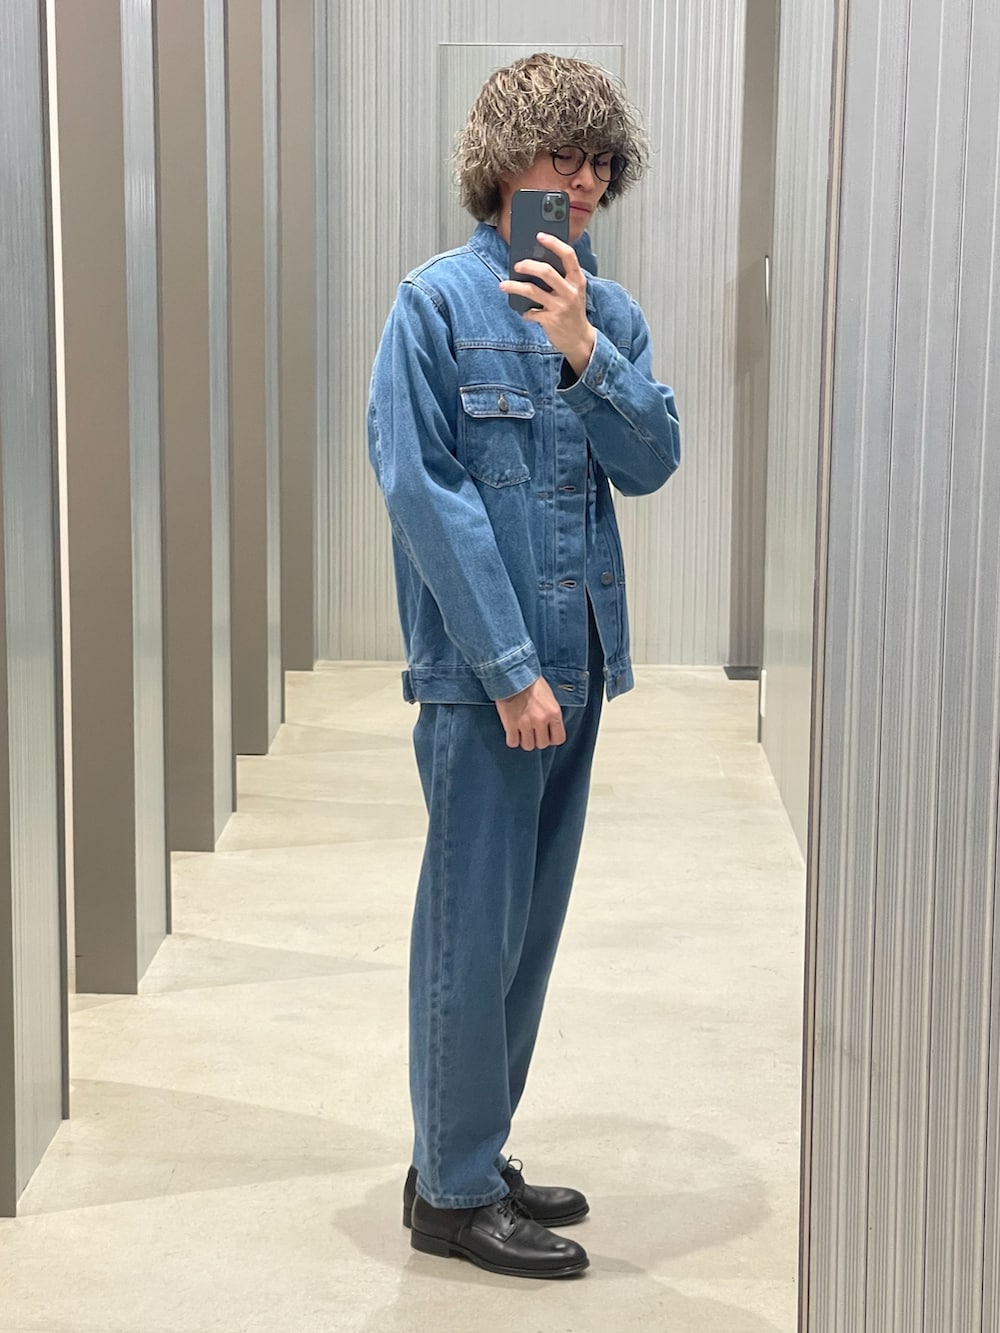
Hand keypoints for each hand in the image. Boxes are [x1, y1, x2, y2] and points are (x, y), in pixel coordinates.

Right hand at [495, 676, 566, 750]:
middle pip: (542, 744)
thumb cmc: (531, 683)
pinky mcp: (510, 724)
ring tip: (522, 731)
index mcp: (553, 713)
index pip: (559, 739)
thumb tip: (550, 728)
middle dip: (537, 739)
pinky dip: (512, 739)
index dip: (551, 738)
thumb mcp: (549, 697)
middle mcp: (541, 720)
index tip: (546, 734)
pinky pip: (513, 742)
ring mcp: (525, 723)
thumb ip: (551, 714)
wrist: (512, 674)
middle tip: (532, 731)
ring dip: (525, 740)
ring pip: (528, 746)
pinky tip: (513, 731)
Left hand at [499, 233, 596, 376]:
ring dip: (515, 287)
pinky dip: (525, 312)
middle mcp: (570, 292)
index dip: (554, 243)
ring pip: (533, 291)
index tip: (540, 236)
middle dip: (528, 265)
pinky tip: (524, 311)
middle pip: (546, 271)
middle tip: (517, 265)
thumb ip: (562, 277)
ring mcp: (560, 306)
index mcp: (577, 280)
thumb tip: (536, 261)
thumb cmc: (573, 311)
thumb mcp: (574, 291)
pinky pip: (531, 312)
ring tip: (505, 285)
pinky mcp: (551, 320)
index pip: (568, 255)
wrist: (579, 339)